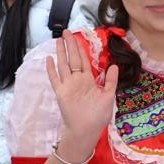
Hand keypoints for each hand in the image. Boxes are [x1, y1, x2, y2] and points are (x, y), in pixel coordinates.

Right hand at [46, 30, 118, 147]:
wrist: (87, 131)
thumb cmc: (98, 116)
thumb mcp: (109, 96)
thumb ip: (111, 81)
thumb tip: (114, 65)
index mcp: (88, 81)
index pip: (84, 60)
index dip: (81, 48)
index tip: (78, 37)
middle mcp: (77, 81)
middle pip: (73, 58)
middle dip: (70, 45)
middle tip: (66, 32)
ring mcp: (68, 86)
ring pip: (63, 65)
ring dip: (61, 53)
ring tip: (58, 40)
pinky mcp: (61, 93)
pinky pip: (55, 79)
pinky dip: (51, 69)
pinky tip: (49, 59)